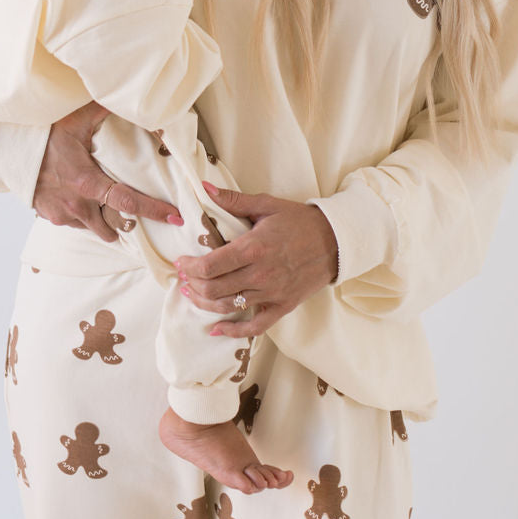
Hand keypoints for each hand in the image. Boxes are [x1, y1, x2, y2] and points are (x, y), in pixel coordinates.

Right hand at [32, 101, 182, 242]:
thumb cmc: (43, 135)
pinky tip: (81, 200)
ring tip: (106, 207)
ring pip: (92, 227)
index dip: (155, 211)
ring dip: (101, 220)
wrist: (7, 150)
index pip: (129, 203)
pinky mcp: (49, 217)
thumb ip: (106, 111)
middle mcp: (77, 204)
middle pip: (113, 227)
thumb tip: (133, 99)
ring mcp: (62, 214)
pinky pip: (73, 223)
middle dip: (126, 226)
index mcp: (87, 183)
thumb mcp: (76, 119)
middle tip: (138, 219)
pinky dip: (81, 215)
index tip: (176, 217)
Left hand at [175, 184, 337, 336]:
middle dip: (193, 285)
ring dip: (204, 303)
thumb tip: (204, 188)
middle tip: (184, 278)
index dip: (189, 267)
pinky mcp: (282, 306)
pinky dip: (233, 331)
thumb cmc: (300, 221)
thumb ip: (233, 200)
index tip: (181, 263)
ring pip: (227, 307)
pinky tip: (216, 329)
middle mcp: (260, 274)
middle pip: (213, 289)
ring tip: (193, 295)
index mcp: (253, 248)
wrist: (336, 240)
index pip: (209, 266)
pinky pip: (254, 327)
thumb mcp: (267, 205)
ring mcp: (272, 293)